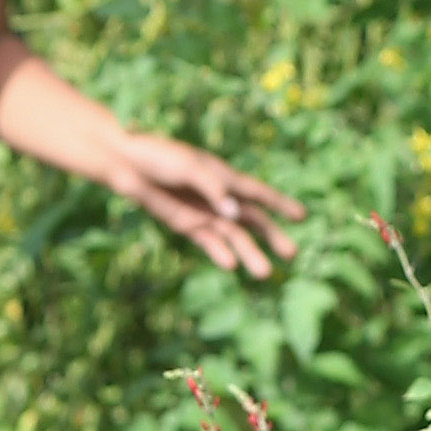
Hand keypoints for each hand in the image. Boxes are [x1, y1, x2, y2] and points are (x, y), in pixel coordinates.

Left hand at [112, 134, 303, 278]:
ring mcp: (204, 214)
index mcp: (225, 177)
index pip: (259, 193)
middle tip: (292, 254)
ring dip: (249, 253)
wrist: (128, 165)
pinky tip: (231, 266)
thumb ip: (212, 188)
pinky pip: (208, 242)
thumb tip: (235, 212)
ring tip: (264, 273)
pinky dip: (219, 253)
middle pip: (252, 221)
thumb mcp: (189, 167)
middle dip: (272, 236)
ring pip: (233, 237)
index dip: (281, 204)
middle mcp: (220, 198)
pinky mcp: (186, 225)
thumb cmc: (161, 157)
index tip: (302, 216)